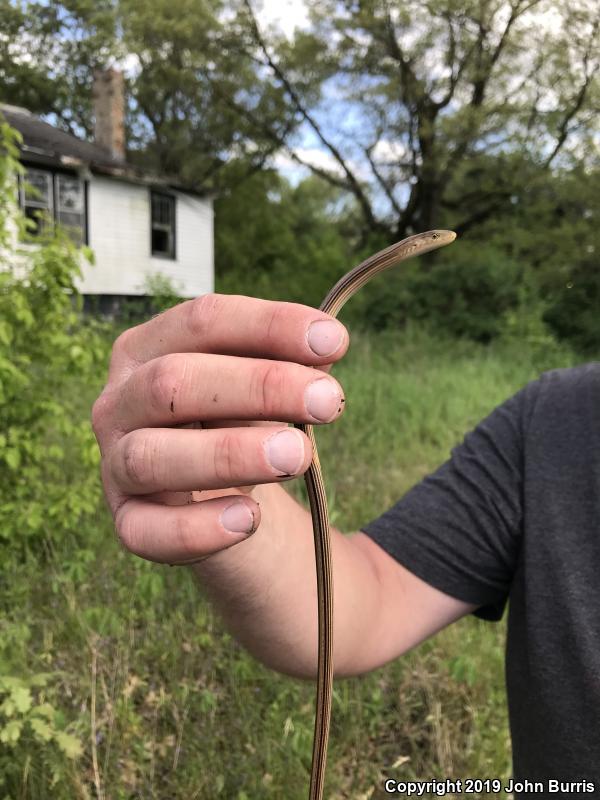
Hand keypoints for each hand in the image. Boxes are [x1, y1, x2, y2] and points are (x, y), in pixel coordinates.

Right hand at [91, 294, 347, 564]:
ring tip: (298, 455)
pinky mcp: (127, 521)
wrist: (218, 494)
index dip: (269, 325)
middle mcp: (118, 402)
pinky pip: (146, 531)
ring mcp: (114, 464)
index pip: (202, 321)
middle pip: (173, 382)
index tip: (334, 341)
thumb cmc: (239, 421)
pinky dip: (197, 528)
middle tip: (328, 401)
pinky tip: (250, 519)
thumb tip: (326, 341)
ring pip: (150, 457)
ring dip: (229, 454)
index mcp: (147, 348)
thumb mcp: (261, 386)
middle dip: (258, 387)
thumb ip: (287, 363)